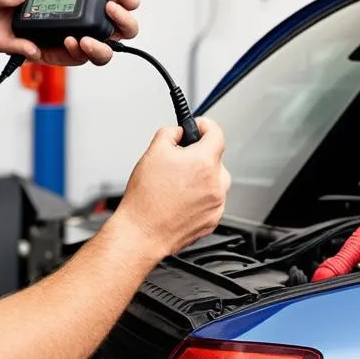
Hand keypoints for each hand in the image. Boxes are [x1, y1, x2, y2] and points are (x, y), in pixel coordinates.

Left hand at [0, 0, 139, 65]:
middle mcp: (65, 16)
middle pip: (111, 25)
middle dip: (122, 22)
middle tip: (112, 13)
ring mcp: (57, 36)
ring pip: (94, 49)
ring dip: (98, 46)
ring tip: (85, 40)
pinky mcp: (43, 52)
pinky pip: (63, 61)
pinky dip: (67, 56)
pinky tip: (64, 44)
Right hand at [113, 118, 230, 257]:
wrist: (143, 232)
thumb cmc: (146, 197)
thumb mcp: (153, 152)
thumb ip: (170, 133)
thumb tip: (178, 132)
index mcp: (204, 162)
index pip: (217, 133)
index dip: (205, 126)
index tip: (198, 127)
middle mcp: (216, 183)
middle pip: (215, 159)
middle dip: (199, 156)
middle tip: (178, 161)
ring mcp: (216, 204)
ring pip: (215, 181)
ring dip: (201, 178)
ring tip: (176, 185)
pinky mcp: (213, 220)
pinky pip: (211, 201)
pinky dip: (200, 198)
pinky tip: (180, 200)